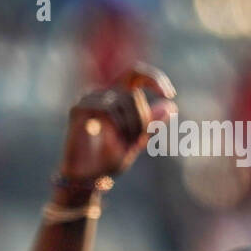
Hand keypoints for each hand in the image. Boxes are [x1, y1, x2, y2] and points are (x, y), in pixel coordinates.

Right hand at [60, 63, 176, 181]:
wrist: (89, 176)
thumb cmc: (111, 157)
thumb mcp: (138, 140)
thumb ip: (152, 123)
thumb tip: (172, 105)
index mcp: (116, 96)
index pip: (136, 73)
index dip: (155, 78)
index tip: (170, 94)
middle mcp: (101, 93)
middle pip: (134, 94)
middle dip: (142, 120)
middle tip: (135, 142)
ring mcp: (88, 99)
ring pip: (121, 101)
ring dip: (130, 127)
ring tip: (120, 144)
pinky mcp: (78, 109)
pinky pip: (107, 109)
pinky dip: (115, 127)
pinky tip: (106, 139)